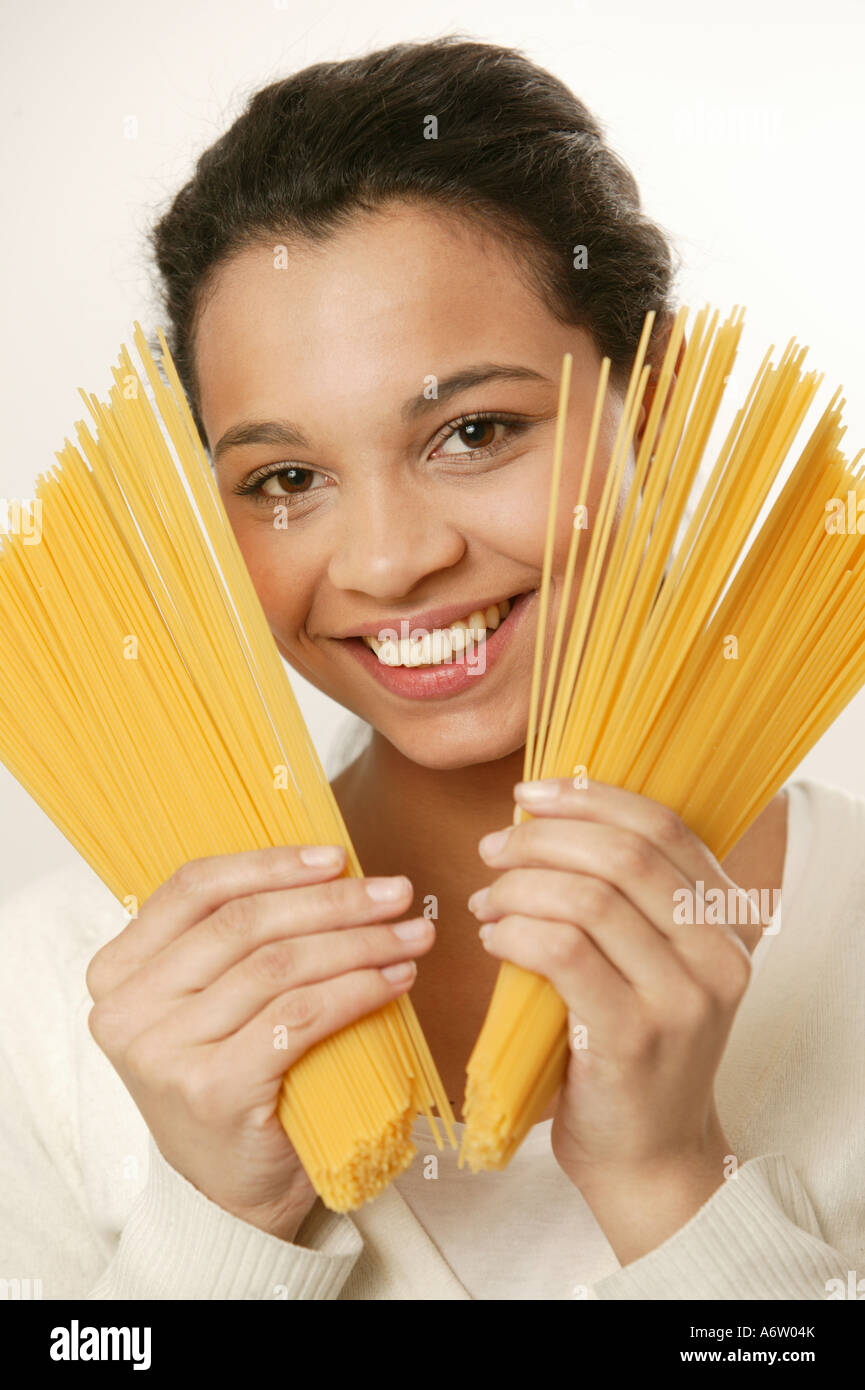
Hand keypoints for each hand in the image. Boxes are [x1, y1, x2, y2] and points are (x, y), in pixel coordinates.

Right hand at [86, 845, 431, 1240]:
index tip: (336, 856)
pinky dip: (357, 990)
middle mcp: (127, 1009)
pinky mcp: (211, 1090)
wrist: (228, 1193)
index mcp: (117, 971)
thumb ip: (238, 939)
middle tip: (396, 892)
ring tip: (411, 934)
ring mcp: (163, 1053)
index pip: (194, 888)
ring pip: (278, 965)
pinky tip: (395, 980)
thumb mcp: (211, 1001)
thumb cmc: (231, 1081)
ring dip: (358, 942)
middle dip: (331, 900)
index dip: (270, 863)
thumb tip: (329, 866)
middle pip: (243, 923)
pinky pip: (300, 1016)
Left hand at [468, 777, 756, 1263]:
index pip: (661, 826)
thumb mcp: (651, 960)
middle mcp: (718, 954)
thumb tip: (545, 813)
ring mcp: (682, 998)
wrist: (647, 1154)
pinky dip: (515, 931)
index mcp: (725, 920)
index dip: (589, 798)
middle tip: (492, 848)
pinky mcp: (633, 1038)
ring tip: (485, 900)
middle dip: (542, 838)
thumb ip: (624, 894)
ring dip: (519, 886)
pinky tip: (493, 939)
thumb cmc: (632, 1045)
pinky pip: (561, 952)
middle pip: (623, 854)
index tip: (528, 794)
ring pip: (588, 898)